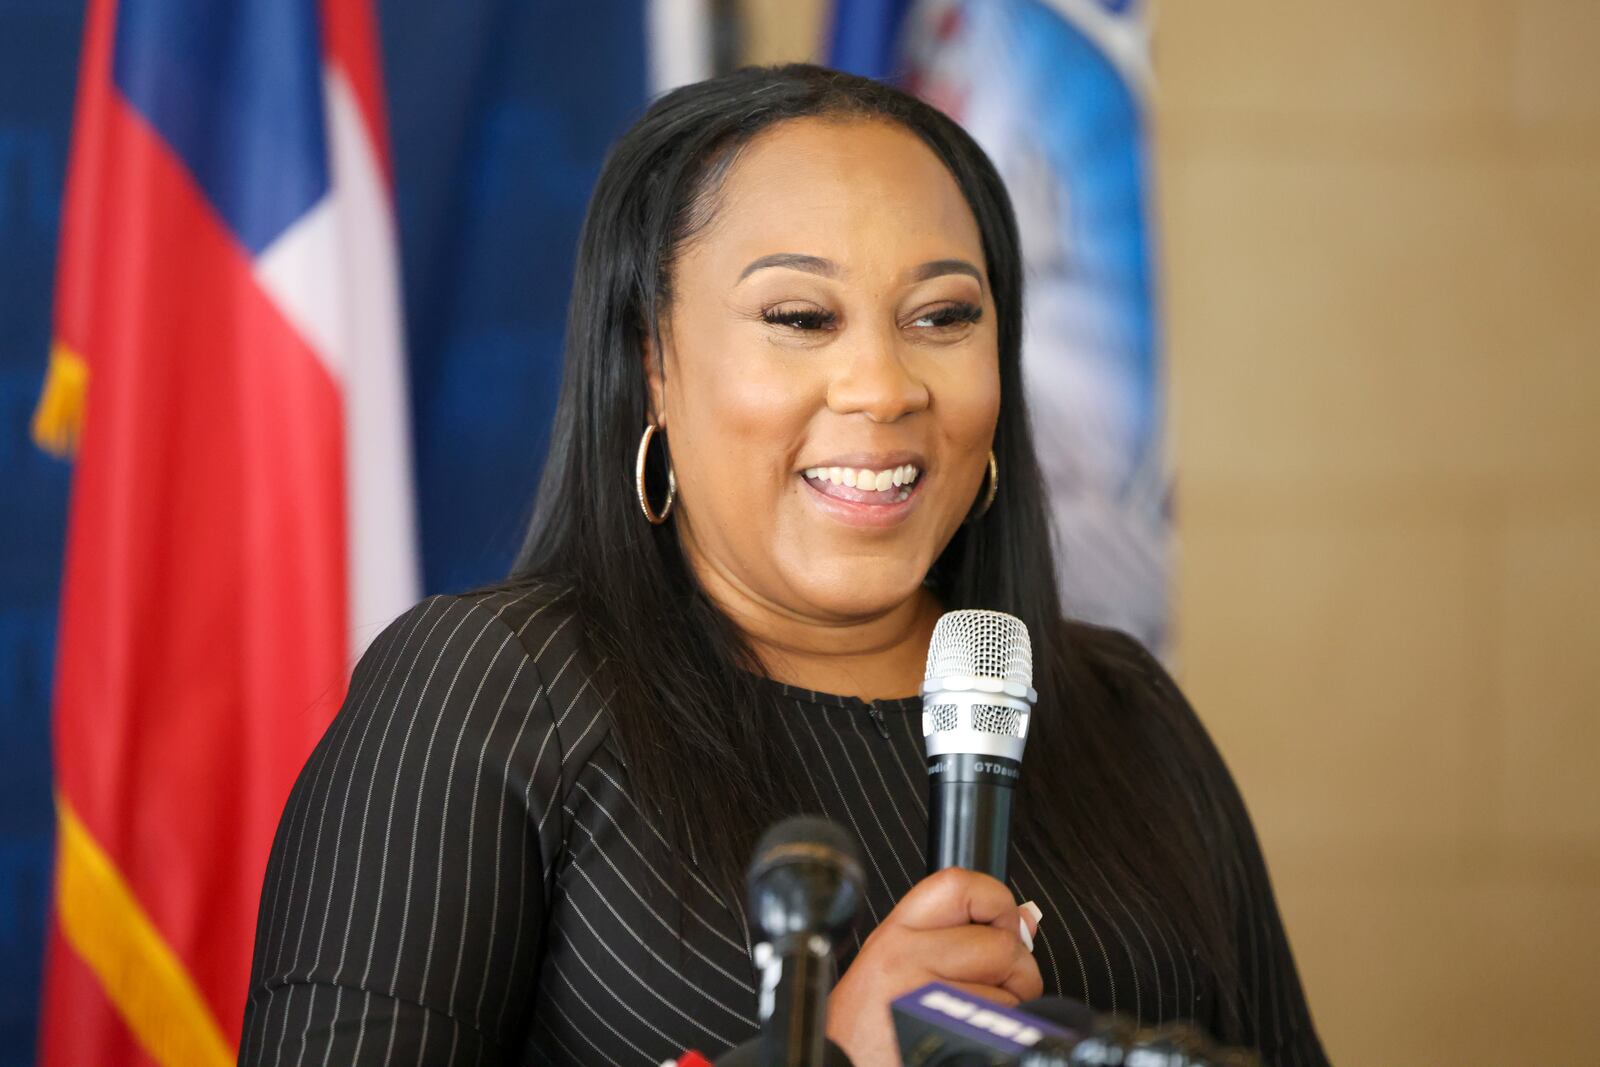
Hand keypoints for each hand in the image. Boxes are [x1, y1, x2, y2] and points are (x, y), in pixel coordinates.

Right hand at [825, 868, 1042, 1066]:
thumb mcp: (895, 969)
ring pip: (1011, 985)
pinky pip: (1006, 1020)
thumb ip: (952, 936)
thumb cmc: (869, 1033)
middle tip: (996, 986)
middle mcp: (903, 958)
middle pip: (1000, 941)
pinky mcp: (948, 1030)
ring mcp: (925, 996)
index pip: (957, 884)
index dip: (995, 900)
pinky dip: (1004, 1031)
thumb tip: (1019, 919)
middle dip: (1016, 969)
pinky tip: (970, 1034)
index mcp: (893, 935)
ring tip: (973, 1017)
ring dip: (1010, 1006)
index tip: (1001, 925)